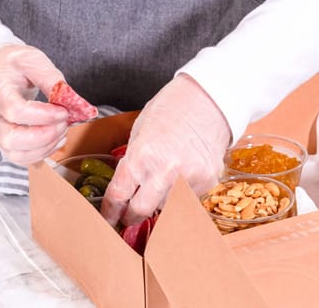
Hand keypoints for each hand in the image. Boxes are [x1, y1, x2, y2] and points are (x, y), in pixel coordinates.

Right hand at [0, 44, 69, 164]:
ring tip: (62, 130)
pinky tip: (56, 139)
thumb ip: (50, 77)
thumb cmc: (12, 64)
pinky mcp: (5, 139)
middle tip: (64, 123)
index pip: (15, 110)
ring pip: (16, 154)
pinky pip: (21, 157)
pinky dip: (41, 153)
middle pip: (10, 139)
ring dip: (45, 147)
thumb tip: (69, 98)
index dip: (44, 115)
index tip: (63, 111)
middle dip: (44, 136)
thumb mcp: (32, 59)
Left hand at [101, 74, 231, 226]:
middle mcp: (165, 171)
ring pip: (166, 207)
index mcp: (142, 156)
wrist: (209, 99)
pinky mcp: (208, 181)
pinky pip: (189, 199)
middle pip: (141, 211)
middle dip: (132, 216)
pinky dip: (182, 194)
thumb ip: (133, 161)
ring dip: (159, 202)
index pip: (119, 196)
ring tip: (163, 184)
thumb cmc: (171, 109)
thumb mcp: (140, 131)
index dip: (110, 211)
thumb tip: (126, 188)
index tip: (109, 218)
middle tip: (129, 216)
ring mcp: (189, 178)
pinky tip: (183, 175)